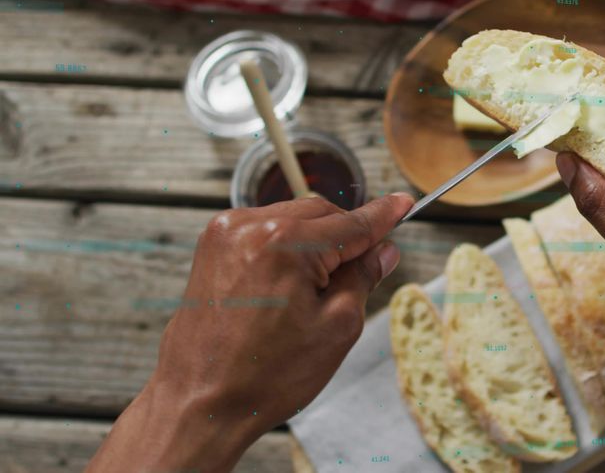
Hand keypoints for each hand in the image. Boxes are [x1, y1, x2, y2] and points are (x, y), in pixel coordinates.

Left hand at [87, 192, 413, 472]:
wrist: (199, 402)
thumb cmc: (265, 376)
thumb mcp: (336, 329)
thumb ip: (363, 278)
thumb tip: (384, 251)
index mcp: (286, 244)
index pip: (352, 223)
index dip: (384, 216)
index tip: (404, 203)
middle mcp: (250, 227)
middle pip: (322, 213)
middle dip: (347, 236)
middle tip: (366, 269)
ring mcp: (226, 233)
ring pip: (293, 218)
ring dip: (315, 241)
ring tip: (317, 291)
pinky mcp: (212, 246)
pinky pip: (264, 229)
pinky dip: (285, 246)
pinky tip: (289, 283)